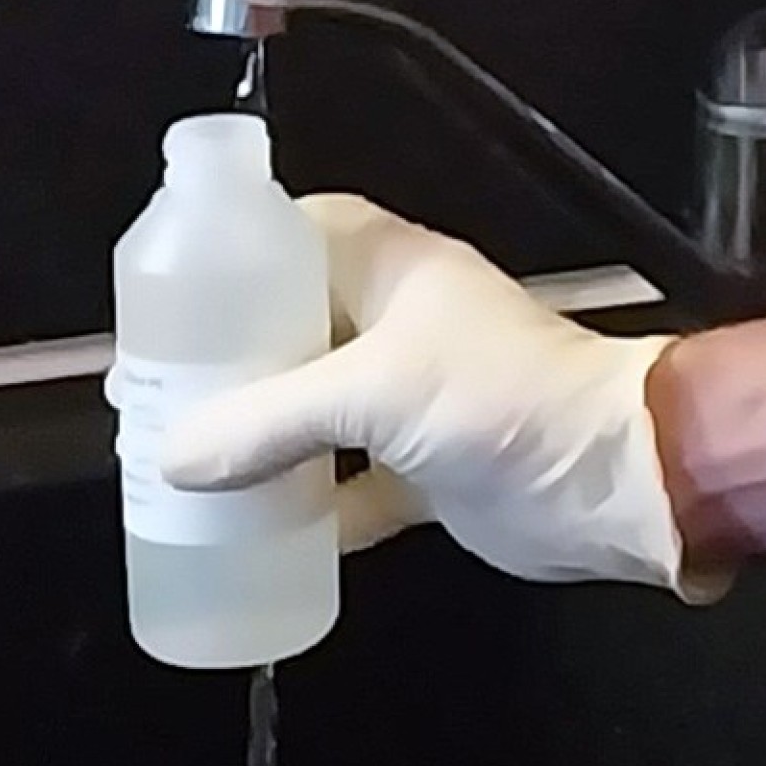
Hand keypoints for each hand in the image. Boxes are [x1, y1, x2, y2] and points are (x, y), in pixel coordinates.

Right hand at [160, 194, 726, 600]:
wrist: (609, 482)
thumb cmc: (500, 399)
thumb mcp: (373, 392)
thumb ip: (268, 422)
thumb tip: (176, 457)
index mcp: (388, 270)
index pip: (293, 235)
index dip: (231, 257)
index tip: (169, 296)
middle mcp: (395, 326)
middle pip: (289, 329)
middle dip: (224, 361)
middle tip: (156, 391)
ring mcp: (410, 400)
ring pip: (311, 410)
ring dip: (256, 435)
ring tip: (183, 456)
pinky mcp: (423, 468)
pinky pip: (346, 485)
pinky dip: (306, 507)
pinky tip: (252, 530)